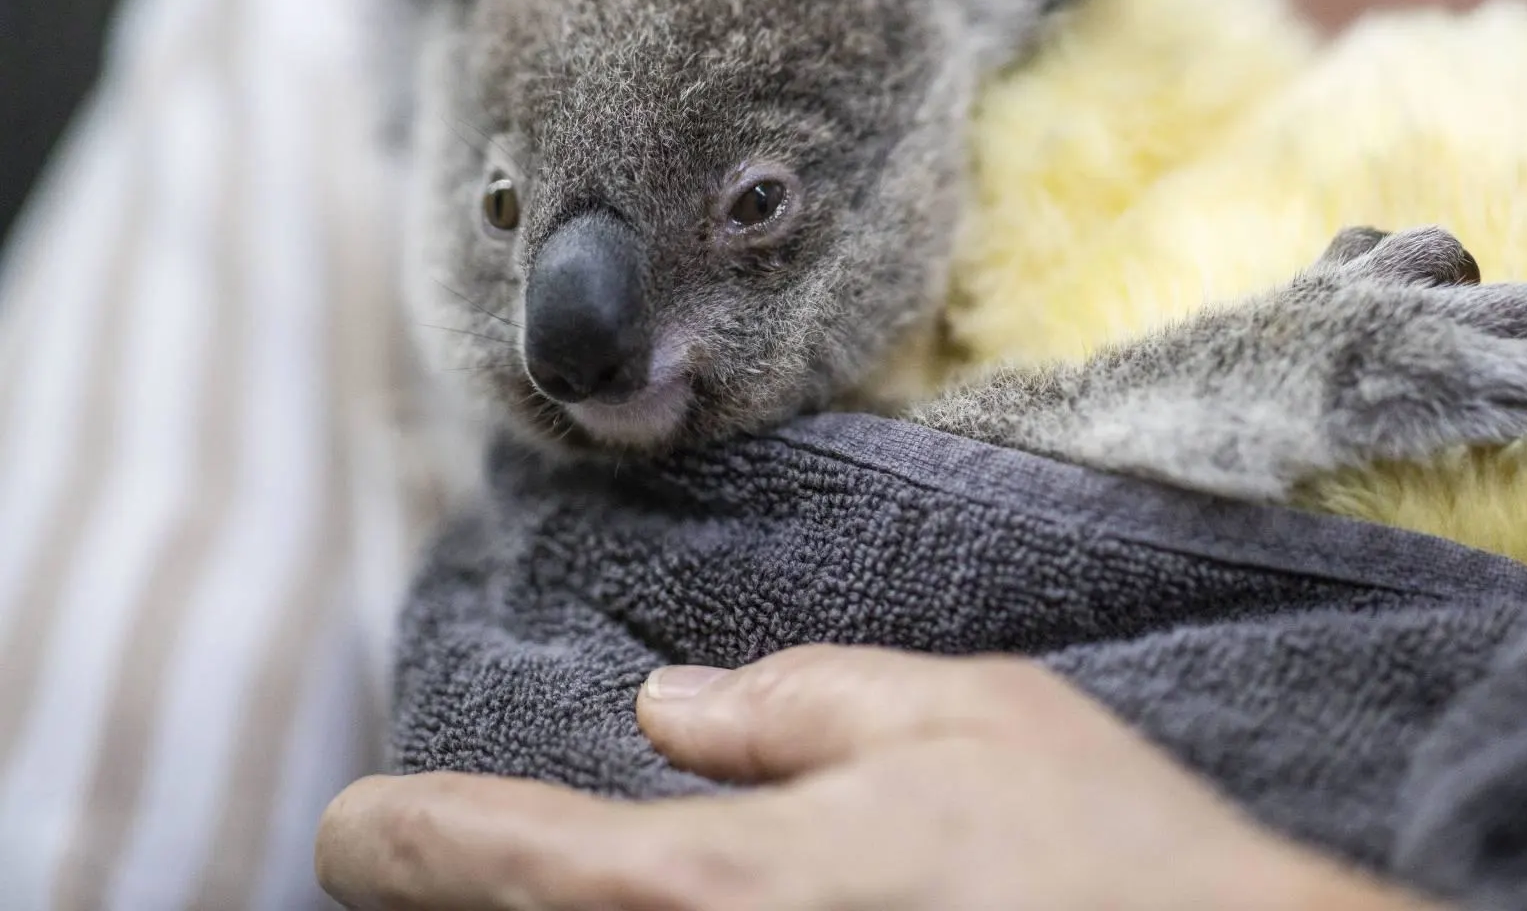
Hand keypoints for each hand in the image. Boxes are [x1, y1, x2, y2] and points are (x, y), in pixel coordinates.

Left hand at [316, 645, 1432, 909]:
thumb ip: (796, 705)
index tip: (361, 823)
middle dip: (475, 896)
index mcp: (708, 888)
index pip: (476, 857)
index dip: (395, 835)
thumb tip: (673, 712)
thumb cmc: (1096, 857)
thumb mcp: (959, 714)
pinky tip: (742, 900)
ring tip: (566, 881)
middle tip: (461, 862)